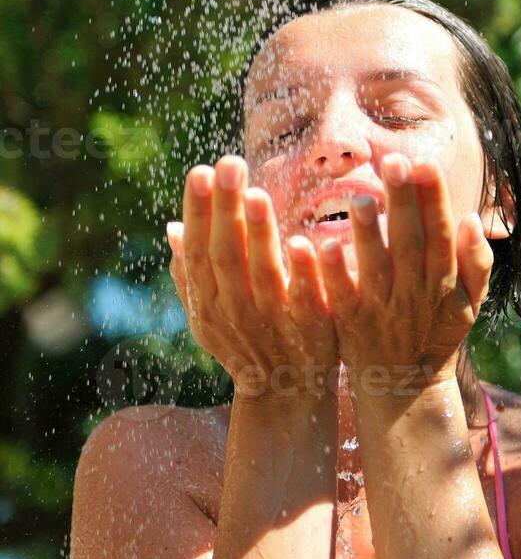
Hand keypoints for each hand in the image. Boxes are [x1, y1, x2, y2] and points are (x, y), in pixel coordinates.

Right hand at [166, 155, 337, 399]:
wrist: (285, 395)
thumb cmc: (247, 340)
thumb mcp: (210, 312)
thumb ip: (191, 273)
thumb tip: (171, 227)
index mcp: (208, 302)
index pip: (198, 249)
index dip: (199, 211)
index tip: (201, 170)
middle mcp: (234, 312)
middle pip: (226, 255)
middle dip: (226, 209)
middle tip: (230, 163)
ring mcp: (272, 323)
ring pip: (262, 275)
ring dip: (259, 234)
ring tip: (258, 193)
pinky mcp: (311, 332)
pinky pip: (306, 300)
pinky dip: (304, 274)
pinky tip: (305, 242)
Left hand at [315, 153, 493, 393]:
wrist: (404, 387)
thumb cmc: (435, 333)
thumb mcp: (468, 302)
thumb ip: (475, 262)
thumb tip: (472, 219)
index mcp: (443, 280)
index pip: (441, 232)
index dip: (434, 198)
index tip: (424, 162)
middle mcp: (414, 292)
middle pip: (410, 241)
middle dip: (404, 201)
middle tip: (395, 161)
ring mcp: (381, 308)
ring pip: (377, 268)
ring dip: (370, 234)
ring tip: (362, 199)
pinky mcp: (349, 322)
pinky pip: (341, 296)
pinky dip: (333, 273)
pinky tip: (321, 245)